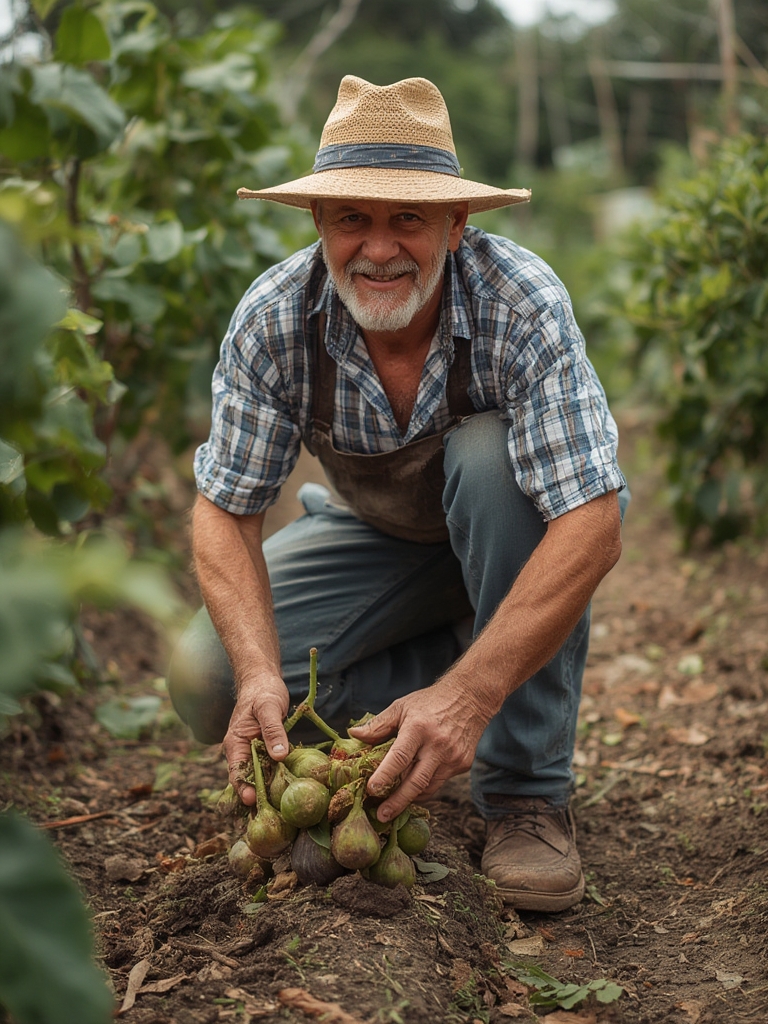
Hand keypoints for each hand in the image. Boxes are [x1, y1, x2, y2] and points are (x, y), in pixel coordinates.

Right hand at [222, 674, 289, 805]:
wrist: (262, 682)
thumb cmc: (263, 692)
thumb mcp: (269, 707)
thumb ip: (273, 730)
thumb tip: (279, 756)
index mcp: (235, 743)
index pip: (236, 772)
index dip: (243, 788)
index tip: (252, 801)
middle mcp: (241, 752)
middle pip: (247, 780)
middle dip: (257, 796)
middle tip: (271, 814)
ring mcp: (253, 753)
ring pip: (259, 777)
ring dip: (268, 790)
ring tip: (281, 810)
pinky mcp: (265, 752)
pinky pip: (269, 769)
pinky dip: (276, 779)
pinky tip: (288, 791)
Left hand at [347, 678, 493, 821]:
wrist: (470, 697)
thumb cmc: (431, 702)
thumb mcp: (402, 706)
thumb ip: (378, 724)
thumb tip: (354, 735)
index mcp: (418, 728)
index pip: (399, 757)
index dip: (384, 775)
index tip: (371, 790)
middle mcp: (437, 745)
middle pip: (415, 782)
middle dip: (397, 802)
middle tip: (382, 816)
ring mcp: (453, 757)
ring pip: (428, 787)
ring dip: (410, 798)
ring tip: (393, 807)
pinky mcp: (462, 764)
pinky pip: (439, 782)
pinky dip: (425, 788)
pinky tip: (412, 790)